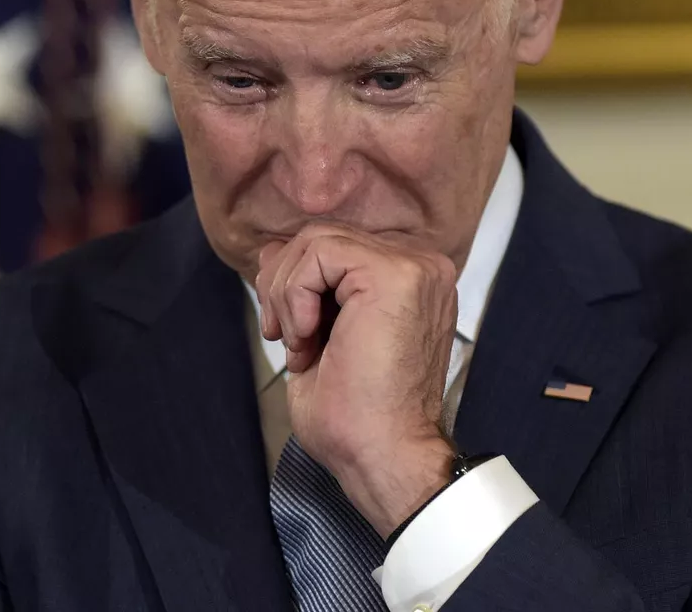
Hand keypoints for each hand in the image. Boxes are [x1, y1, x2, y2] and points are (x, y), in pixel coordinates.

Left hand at [255, 222, 458, 535]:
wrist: (382, 454)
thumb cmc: (355, 414)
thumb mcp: (316, 334)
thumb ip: (302, 287)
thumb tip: (272, 249)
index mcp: (407, 282)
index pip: (332, 248)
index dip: (293, 284)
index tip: (291, 337)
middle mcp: (420, 267)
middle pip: (321, 237)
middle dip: (282, 286)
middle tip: (286, 340)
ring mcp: (414, 267)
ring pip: (316, 240)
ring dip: (287, 295)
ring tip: (301, 345)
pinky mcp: (397, 274)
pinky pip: (320, 252)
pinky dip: (295, 294)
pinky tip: (310, 337)